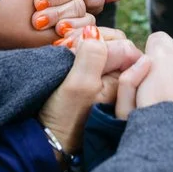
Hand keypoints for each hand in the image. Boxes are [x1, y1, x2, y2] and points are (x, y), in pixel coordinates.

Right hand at [39, 25, 142, 153]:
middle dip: (90, 39)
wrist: (47, 139)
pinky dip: (76, 52)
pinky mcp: (90, 83)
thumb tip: (96, 32)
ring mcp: (105, 82)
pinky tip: (63, 54)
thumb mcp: (79, 84)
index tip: (76, 43)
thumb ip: (93, 56)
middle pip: (113, 44)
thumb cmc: (65, 116)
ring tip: (63, 48)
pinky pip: (89, 57)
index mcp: (125, 81)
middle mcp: (120, 80)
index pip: (123, 43)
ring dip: (81, 43)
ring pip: (99, 49)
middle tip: (67, 44)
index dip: (99, 37)